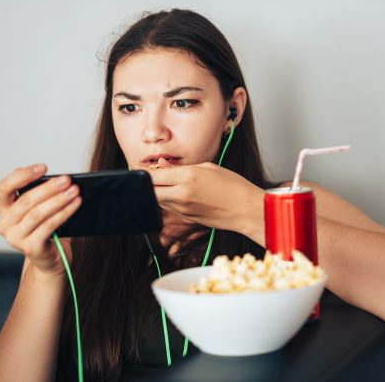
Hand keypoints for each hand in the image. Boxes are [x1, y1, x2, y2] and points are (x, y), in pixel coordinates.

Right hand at [0, 163, 81, 277]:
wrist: (50, 259)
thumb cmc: (45, 229)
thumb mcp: (38, 208)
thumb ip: (39, 193)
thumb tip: (60, 179)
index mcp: (4, 208)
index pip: (5, 187)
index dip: (23, 175)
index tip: (44, 167)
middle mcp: (4, 223)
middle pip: (26, 200)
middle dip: (49, 188)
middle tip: (67, 180)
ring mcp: (15, 237)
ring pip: (37, 213)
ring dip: (59, 200)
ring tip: (75, 191)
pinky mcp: (30, 248)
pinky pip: (49, 226)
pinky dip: (64, 213)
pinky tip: (76, 205)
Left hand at [147, 161, 264, 239]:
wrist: (246, 209)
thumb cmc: (232, 186)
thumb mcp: (208, 168)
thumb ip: (182, 167)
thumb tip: (163, 166)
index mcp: (187, 177)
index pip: (153, 175)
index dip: (142, 171)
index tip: (139, 168)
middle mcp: (182, 194)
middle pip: (149, 191)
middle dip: (145, 184)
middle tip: (146, 176)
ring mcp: (183, 208)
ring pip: (157, 200)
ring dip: (155, 192)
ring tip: (161, 182)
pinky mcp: (187, 218)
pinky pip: (169, 208)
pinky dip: (166, 200)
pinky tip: (173, 192)